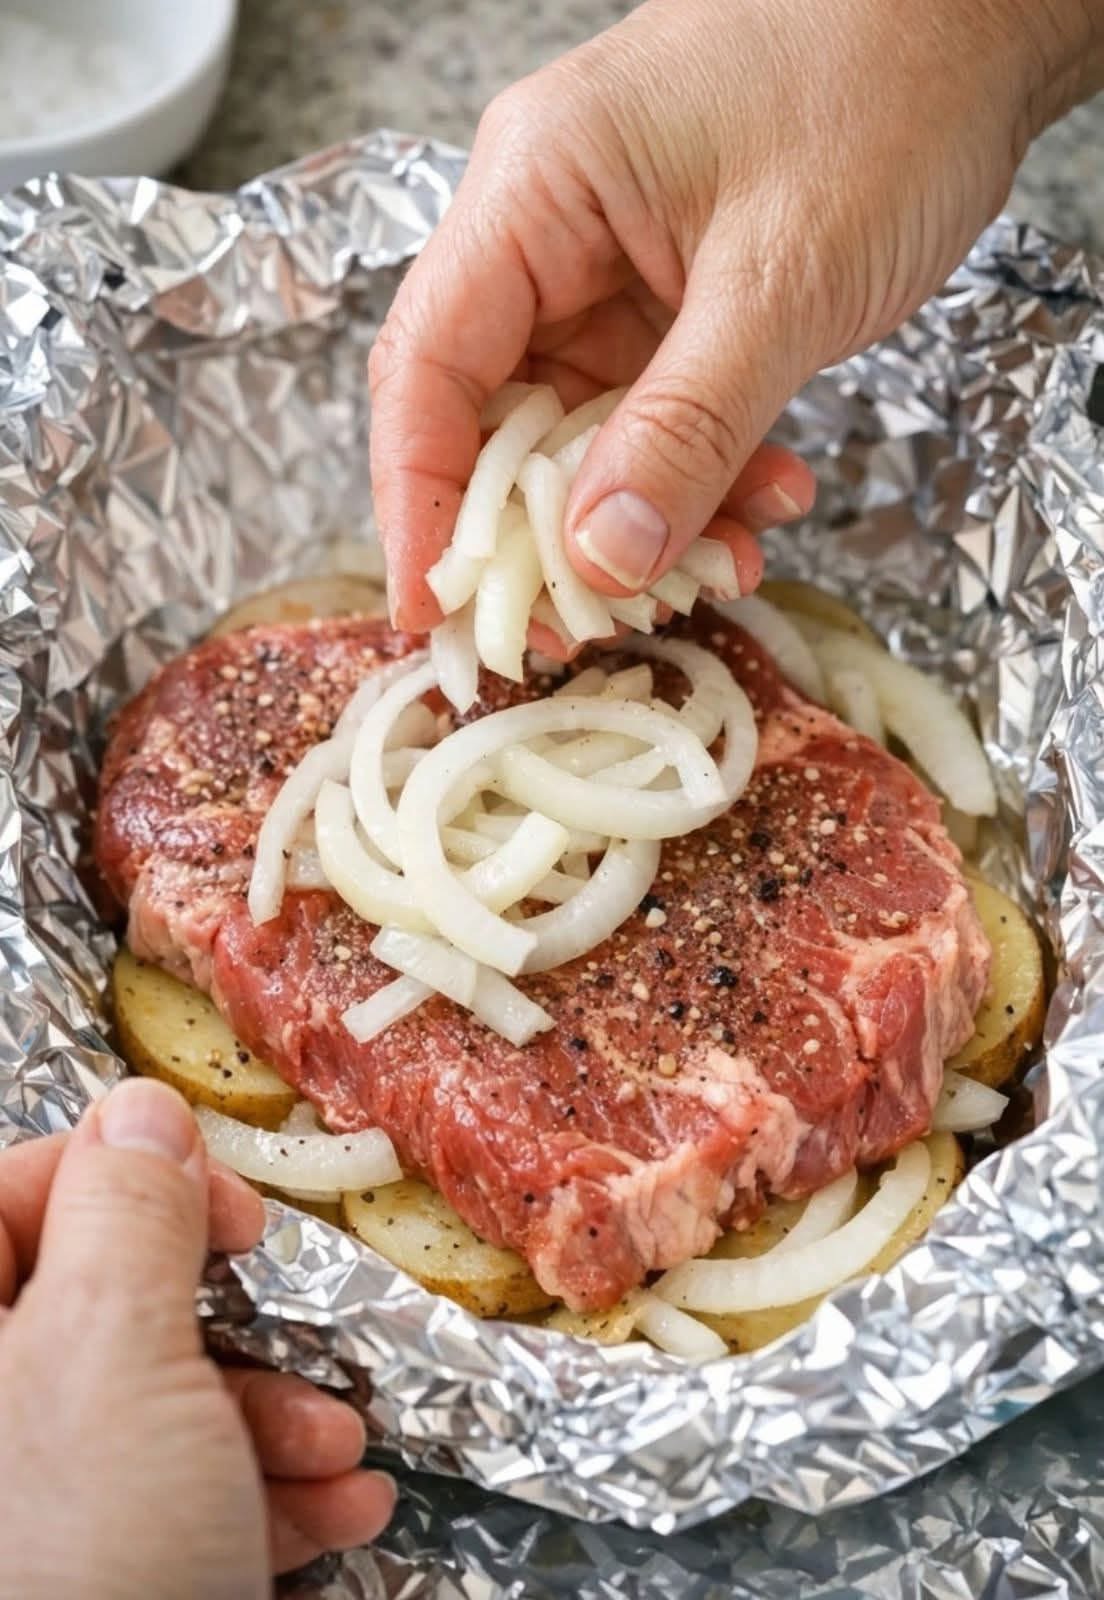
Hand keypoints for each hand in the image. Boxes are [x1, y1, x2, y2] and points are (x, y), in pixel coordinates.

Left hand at [0, 1079, 394, 1599]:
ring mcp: (30, 1505)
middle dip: (224, 1322)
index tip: (222, 1216)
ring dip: (264, 1418)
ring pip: (145, 1409)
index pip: (9, 1190)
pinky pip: (163, 1503)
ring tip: (337, 1451)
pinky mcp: (89, 1573)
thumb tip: (140, 1109)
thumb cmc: (74, 1567)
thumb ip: (130, 1210)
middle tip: (295, 1331)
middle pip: (97, 1304)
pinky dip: (256, 1498)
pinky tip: (334, 1513)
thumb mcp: (114, 1356)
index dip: (126, 1180)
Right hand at [370, 0, 1101, 631]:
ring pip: (581, 431)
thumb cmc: (884, 88)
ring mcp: (611, 265)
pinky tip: (762, 506)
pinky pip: (653, 415)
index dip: (416, 500)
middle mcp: (550, 230)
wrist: (976, 23)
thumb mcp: (780, 283)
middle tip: (577, 628)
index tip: (430, 609)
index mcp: (535, 190)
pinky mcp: (672, 298)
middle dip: (536, 533)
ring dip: (638, 517)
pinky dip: (698, 476)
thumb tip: (600, 562)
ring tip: (715, 570)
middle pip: (491, 412)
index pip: (426, 365)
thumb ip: (684, 431)